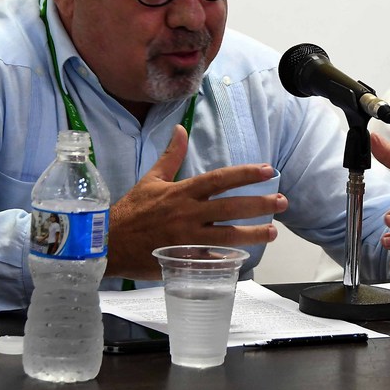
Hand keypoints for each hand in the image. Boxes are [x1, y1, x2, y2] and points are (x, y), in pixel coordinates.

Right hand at [105, 125, 287, 278]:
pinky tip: (244, 258)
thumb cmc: (131, 211)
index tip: (268, 171)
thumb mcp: (151, 180)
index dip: (245, 174)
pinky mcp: (182, 259)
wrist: (107, 243)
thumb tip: (180, 129)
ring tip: (272, 231)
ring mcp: (186, 238)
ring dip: (252, 233)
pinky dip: (227, 259)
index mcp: (182, 192)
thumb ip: (170, 155)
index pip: (220, 179)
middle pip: (230, 207)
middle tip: (282, 202)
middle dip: (259, 204)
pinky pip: (209, 260)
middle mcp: (187, 214)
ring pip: (226, 235)